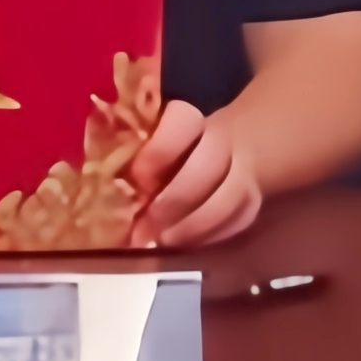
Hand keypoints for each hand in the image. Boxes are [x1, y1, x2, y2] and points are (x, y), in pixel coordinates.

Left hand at [123, 96, 262, 249]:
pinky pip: (240, 220)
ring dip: (195, 226)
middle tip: (144, 226)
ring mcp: (245, 172)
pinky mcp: (253, 198)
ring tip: (163, 244)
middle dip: (176, 199)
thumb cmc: (195, 125)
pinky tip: (189, 246)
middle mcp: (225, 142)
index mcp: (198, 118)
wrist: (268, 123)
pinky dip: (214, 235)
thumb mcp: (173, 113)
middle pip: (208, 168)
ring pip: (230, 201)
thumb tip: (93, 128)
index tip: (137, 175)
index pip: (184, 122)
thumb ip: (144, 127)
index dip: (162, 148)